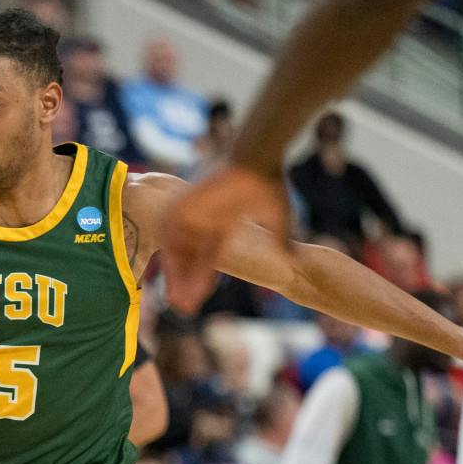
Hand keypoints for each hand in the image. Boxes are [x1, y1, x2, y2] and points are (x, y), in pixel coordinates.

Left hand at [163, 163, 290, 313]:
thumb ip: (281, 240)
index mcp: (222, 222)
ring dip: (176, 276)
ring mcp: (191, 212)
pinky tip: (172, 280)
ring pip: (178, 251)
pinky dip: (169, 258)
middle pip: (189, 258)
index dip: (203, 279)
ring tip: (178, 301)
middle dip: (185, 282)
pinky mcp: (182, 205)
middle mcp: (203, 219)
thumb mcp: (279, 218)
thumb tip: (293, 259)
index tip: (198, 301)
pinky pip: (169, 238)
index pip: (208, 257)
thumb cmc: (270, 181)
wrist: (257, 156)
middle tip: (182, 307)